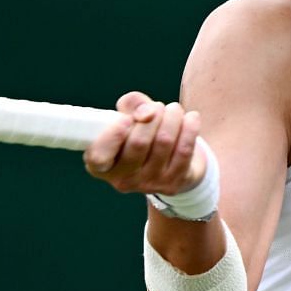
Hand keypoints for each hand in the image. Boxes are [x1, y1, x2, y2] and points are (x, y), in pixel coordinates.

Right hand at [83, 91, 206, 195]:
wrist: (168, 162)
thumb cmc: (140, 134)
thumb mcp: (128, 116)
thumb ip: (131, 105)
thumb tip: (147, 112)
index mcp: (102, 165)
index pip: (99, 157)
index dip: (112, 136)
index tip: (126, 119)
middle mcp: (122, 180)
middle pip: (138, 143)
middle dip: (152, 116)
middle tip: (158, 107)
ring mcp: (148, 185)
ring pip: (164, 142)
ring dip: (172, 117)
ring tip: (174, 109)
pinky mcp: (172, 184)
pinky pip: (184, 151)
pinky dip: (189, 129)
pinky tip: (191, 118)